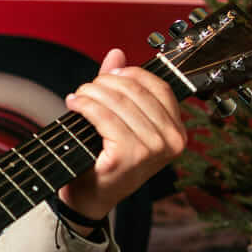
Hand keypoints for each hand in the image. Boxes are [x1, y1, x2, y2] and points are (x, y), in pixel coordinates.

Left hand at [59, 47, 188, 223]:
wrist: (90, 198)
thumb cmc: (107, 159)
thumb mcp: (120, 122)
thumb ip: (121, 88)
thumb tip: (116, 53)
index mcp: (177, 133)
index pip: (160, 88)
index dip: (133, 74)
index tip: (110, 75)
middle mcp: (171, 142)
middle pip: (137, 92)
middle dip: (106, 83)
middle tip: (87, 88)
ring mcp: (151, 150)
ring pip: (118, 102)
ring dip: (92, 92)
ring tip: (78, 96)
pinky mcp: (127, 156)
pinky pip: (104, 117)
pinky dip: (85, 105)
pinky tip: (74, 104)